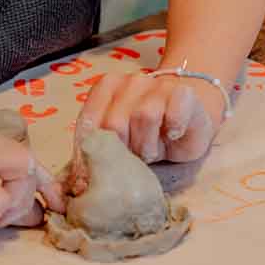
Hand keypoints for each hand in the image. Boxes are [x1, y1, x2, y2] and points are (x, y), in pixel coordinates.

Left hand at [70, 71, 217, 186]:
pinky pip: (174, 115)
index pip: (89, 120)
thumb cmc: (147, 134)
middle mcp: (131, 81)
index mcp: (107, 87)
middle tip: (132, 159)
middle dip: (123, 150)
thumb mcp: (119, 141)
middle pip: (115, 122)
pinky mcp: (184, 94)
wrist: (189, 119)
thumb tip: (75, 183)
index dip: (88, 151)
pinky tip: (172, 135)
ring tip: (152, 151)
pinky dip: (173, 130)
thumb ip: (97, 149)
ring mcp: (158, 85)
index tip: (92, 175)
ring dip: (148, 145)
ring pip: (144, 117)